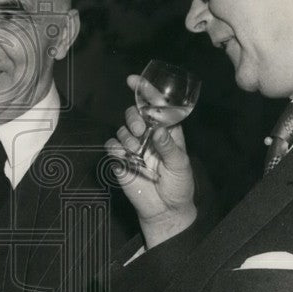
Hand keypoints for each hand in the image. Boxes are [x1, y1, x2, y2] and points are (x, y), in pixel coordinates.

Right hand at [105, 75, 196, 247]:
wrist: (166, 211)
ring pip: (122, 129)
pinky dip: (115, 148)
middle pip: (134, 114)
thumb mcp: (180, 165)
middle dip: (134, 118)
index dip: (145, 92)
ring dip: (128, 136)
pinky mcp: (120, 161)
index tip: (133, 81)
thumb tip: (158, 130)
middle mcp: (148, 136)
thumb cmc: (179, 186)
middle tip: (140, 131)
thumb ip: (169, 146)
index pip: (156, 106)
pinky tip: (125, 157)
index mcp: (167, 132)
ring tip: (137, 152)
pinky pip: (111, 146)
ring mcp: (133, 148)